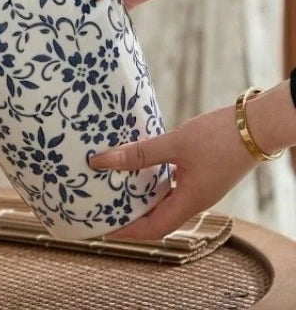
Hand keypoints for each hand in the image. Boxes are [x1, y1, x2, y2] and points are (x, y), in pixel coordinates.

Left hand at [89, 106, 255, 239]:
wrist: (256, 126)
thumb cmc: (219, 138)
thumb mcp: (174, 144)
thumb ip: (140, 153)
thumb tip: (102, 161)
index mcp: (190, 202)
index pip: (154, 229)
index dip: (129, 232)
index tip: (105, 228)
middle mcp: (195, 200)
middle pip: (158, 218)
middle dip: (131, 215)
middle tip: (105, 205)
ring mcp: (199, 188)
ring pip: (165, 200)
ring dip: (141, 196)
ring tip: (114, 185)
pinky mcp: (200, 174)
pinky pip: (172, 185)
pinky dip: (153, 181)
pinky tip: (138, 165)